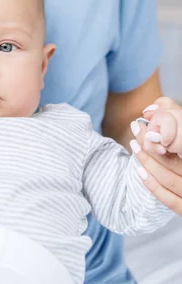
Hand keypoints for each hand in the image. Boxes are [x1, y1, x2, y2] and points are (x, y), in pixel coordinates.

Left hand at [130, 97, 181, 213]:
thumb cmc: (179, 155)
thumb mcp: (179, 136)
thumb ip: (171, 116)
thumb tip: (148, 110)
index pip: (179, 144)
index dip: (162, 134)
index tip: (144, 123)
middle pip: (173, 161)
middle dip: (150, 144)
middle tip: (135, 128)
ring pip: (168, 178)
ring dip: (147, 161)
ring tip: (134, 146)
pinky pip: (170, 200)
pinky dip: (153, 185)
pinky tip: (140, 171)